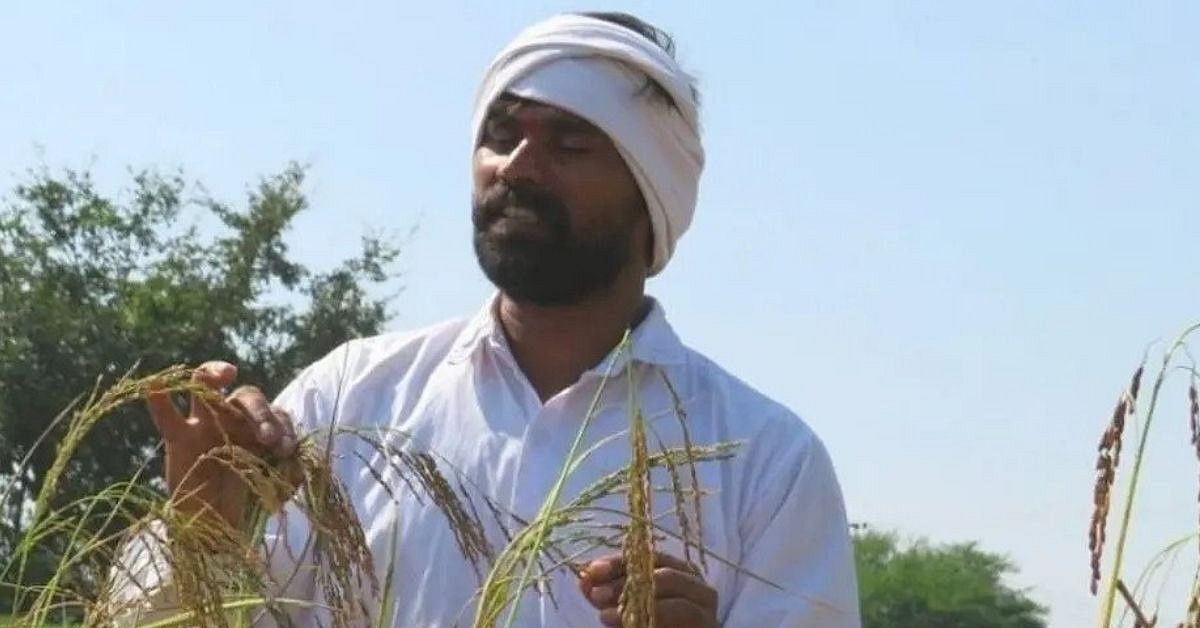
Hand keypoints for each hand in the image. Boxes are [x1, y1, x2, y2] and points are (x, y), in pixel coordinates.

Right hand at [145, 361, 298, 526]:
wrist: (215, 524)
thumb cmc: (247, 497)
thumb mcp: (277, 483)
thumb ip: (290, 470)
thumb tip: (297, 461)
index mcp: (260, 426)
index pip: (275, 413)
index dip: (284, 427)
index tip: (287, 451)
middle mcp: (233, 419)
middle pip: (247, 395)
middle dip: (261, 412)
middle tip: (268, 437)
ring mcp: (203, 425)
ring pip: (206, 387)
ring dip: (216, 378)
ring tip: (226, 374)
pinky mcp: (179, 439)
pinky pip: (167, 418)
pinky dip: (160, 400)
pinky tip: (154, 385)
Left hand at [578, 551, 717, 627]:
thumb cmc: (649, 621)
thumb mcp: (623, 605)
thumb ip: (605, 592)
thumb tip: (584, 577)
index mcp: (676, 570)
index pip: (646, 557)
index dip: (617, 562)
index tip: (591, 570)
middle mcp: (696, 585)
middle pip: (663, 574)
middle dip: (625, 583)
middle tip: (596, 594)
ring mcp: (705, 608)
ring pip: (677, 599)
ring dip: (638, 604)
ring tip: (605, 615)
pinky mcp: (707, 624)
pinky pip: (684, 618)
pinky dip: (657, 619)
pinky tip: (629, 625)